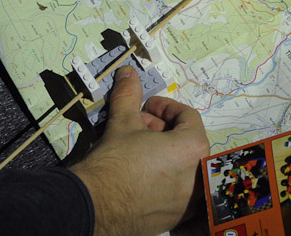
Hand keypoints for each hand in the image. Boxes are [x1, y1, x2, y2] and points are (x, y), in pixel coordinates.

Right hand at [71, 66, 209, 235]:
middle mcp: (198, 177)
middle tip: (139, 126)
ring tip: (137, 148)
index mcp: (193, 149)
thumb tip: (128, 73)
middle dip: (162, 129)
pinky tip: (139, 173)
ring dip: (163, 151)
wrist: (93, 206)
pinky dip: (163, 176)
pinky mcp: (176, 217)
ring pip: (182, 165)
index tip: (147, 107)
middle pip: (187, 141)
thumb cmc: (112, 162)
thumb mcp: (122, 122)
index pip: (188, 116)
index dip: (165, 106)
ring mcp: (188, 201)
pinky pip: (176, 188)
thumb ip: (129, 94)